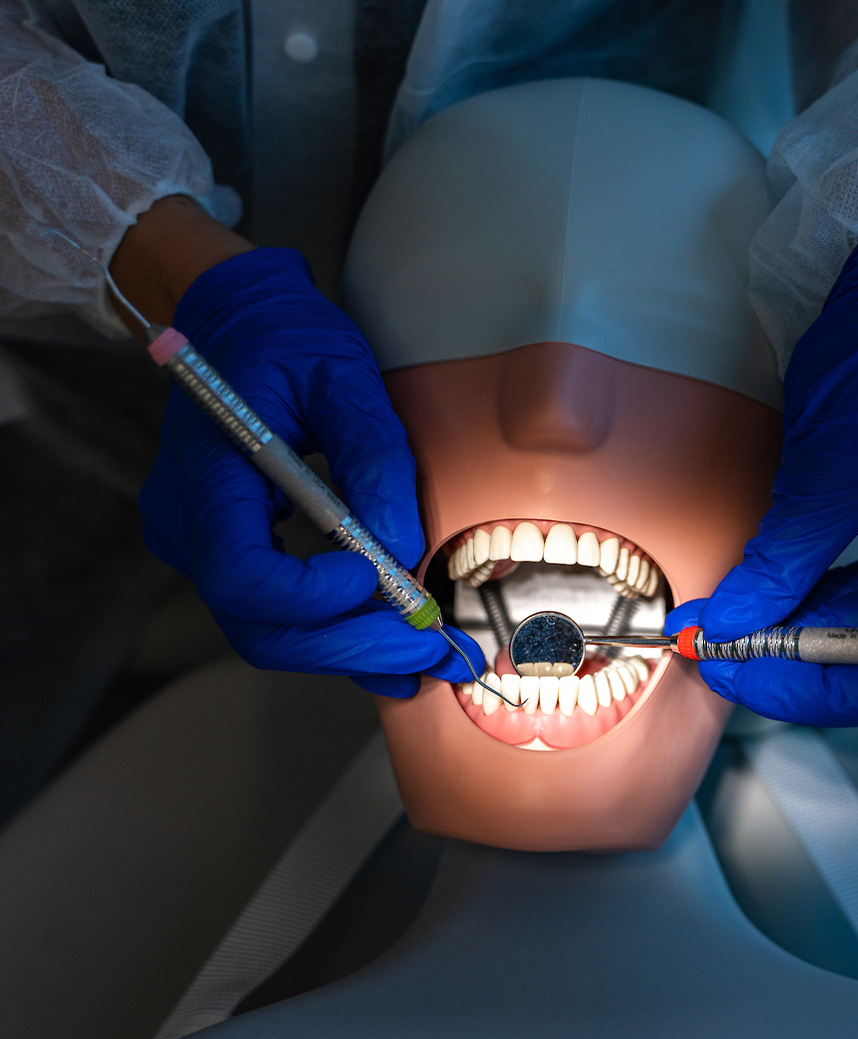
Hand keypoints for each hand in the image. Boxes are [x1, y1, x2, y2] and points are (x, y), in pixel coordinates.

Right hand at [137, 244, 481, 695]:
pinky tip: (390, 650)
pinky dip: (336, 635)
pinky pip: (277, 613)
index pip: (241, 572)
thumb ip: (373, 458)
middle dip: (352, 646)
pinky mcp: (232, 552)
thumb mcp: (343, 377)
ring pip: (270, 632)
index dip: (310, 594)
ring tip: (424, 660)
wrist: (238, 321)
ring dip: (351, 652)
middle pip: (260, 623)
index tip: (375, 576)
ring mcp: (202, 545)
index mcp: (206, 475)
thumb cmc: (285, 339)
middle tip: (430, 652)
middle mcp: (189, 525)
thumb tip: (402, 546)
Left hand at [668, 239, 857, 725]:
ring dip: (776, 635)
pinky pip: (832, 596)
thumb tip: (721, 626)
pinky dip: (785, 604)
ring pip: (841, 633)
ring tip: (712, 624)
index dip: (807, 686)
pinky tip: (742, 600)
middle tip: (704, 647)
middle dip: (781, 661)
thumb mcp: (827, 480)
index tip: (731, 669)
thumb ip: (778, 565)